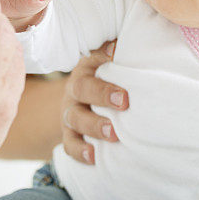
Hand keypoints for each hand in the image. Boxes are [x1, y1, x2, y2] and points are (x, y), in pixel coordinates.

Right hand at [61, 41, 127, 163]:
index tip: (117, 54)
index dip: (102, 55)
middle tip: (124, 102)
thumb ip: (122, 51)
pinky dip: (80, 151)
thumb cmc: (110, 79)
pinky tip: (94, 157)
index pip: (91, 57)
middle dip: (102, 95)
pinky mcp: (69, 134)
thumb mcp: (114, 63)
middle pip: (82, 89)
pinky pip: (69, 144)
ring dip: (93, 126)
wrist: (89, 100)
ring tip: (113, 134)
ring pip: (74, 118)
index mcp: (87, 67)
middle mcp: (75, 88)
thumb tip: (129, 42)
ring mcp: (70, 112)